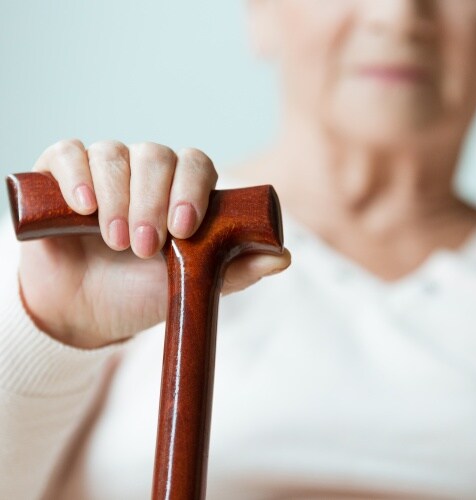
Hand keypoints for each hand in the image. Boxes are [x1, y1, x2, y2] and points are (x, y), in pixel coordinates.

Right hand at [18, 139, 290, 348]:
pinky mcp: (63, 175)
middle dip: (152, 201)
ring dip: (118, 197)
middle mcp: (145, 172)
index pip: (195, 164)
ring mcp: (105, 171)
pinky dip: (77, 173)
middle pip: (156, 156)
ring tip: (116, 241)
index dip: (192, 189)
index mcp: (180, 189)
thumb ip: (236, 270)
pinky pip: (69, 153)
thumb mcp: (191, 285)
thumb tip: (284, 256)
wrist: (86, 311)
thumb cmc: (143, 292)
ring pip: (114, 154)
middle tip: (145, 247)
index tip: (184, 229)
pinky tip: (83, 205)